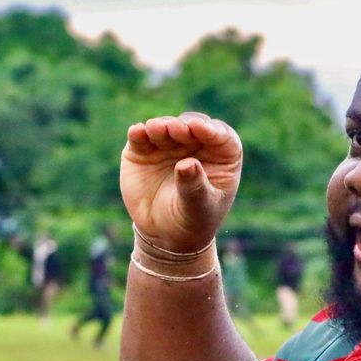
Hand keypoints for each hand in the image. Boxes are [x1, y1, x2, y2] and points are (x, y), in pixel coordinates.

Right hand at [120, 112, 241, 252]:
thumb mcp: (198, 207)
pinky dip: (139, 133)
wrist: (165, 234)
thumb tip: (186, 164)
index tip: (199, 128)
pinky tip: (137, 132)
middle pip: (193, 125)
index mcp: (221, 156)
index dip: (212, 130)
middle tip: (176, 129)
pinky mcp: (144, 150)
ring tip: (156, 129)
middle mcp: (196, 144)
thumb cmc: (192, 219)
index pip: (222, 137)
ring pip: (166, 126)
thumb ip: (194, 186)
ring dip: (162, 125)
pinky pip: (141, 137)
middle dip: (184, 125)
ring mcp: (169, 145)